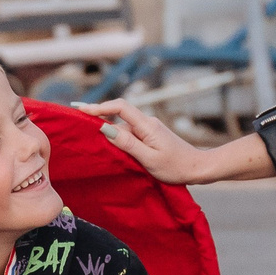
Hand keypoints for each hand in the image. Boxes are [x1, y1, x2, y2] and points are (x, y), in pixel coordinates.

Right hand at [80, 99, 268, 184]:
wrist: (198, 168)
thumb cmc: (175, 167)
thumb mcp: (149, 159)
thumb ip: (127, 143)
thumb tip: (105, 128)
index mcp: (147, 125)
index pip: (120, 107)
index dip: (100, 106)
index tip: (81, 109)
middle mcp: (147, 122)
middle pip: (119, 113)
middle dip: (98, 113)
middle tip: (76, 117)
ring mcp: (149, 128)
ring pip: (123, 123)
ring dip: (106, 124)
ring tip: (86, 130)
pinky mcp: (150, 135)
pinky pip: (129, 131)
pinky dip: (116, 133)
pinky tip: (107, 140)